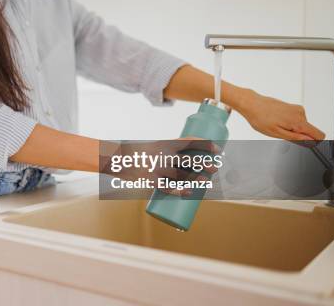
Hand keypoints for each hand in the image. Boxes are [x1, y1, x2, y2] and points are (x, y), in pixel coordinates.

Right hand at [101, 138, 219, 195]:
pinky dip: (179, 191)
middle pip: (190, 159)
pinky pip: (168, 187)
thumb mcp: (153, 147)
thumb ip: (168, 155)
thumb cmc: (138, 152)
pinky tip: (189, 192)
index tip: (217, 149)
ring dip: (196, 178)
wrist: (116, 157)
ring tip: (206, 181)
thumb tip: (186, 165)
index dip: (206, 144)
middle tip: (216, 167)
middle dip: (205, 163)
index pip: (190, 141)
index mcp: (165, 143)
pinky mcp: (151, 180)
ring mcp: (157, 168)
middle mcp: (163, 154)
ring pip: (182, 174)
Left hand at [237, 91, 324, 140]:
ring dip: (291, 128)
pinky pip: (296, 120)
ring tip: (276, 124)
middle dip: (297, 135)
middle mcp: (301, 113)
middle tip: (281, 132)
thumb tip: (311, 142)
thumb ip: (296, 138)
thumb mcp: (277, 133)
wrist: (252, 104)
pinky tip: (276, 120)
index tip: (303, 143)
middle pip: (309, 131)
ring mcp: (297, 109)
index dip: (313, 142)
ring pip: (301, 125)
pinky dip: (288, 123)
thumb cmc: (260, 117)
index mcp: (298, 121)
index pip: (319, 134)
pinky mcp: (292, 107)